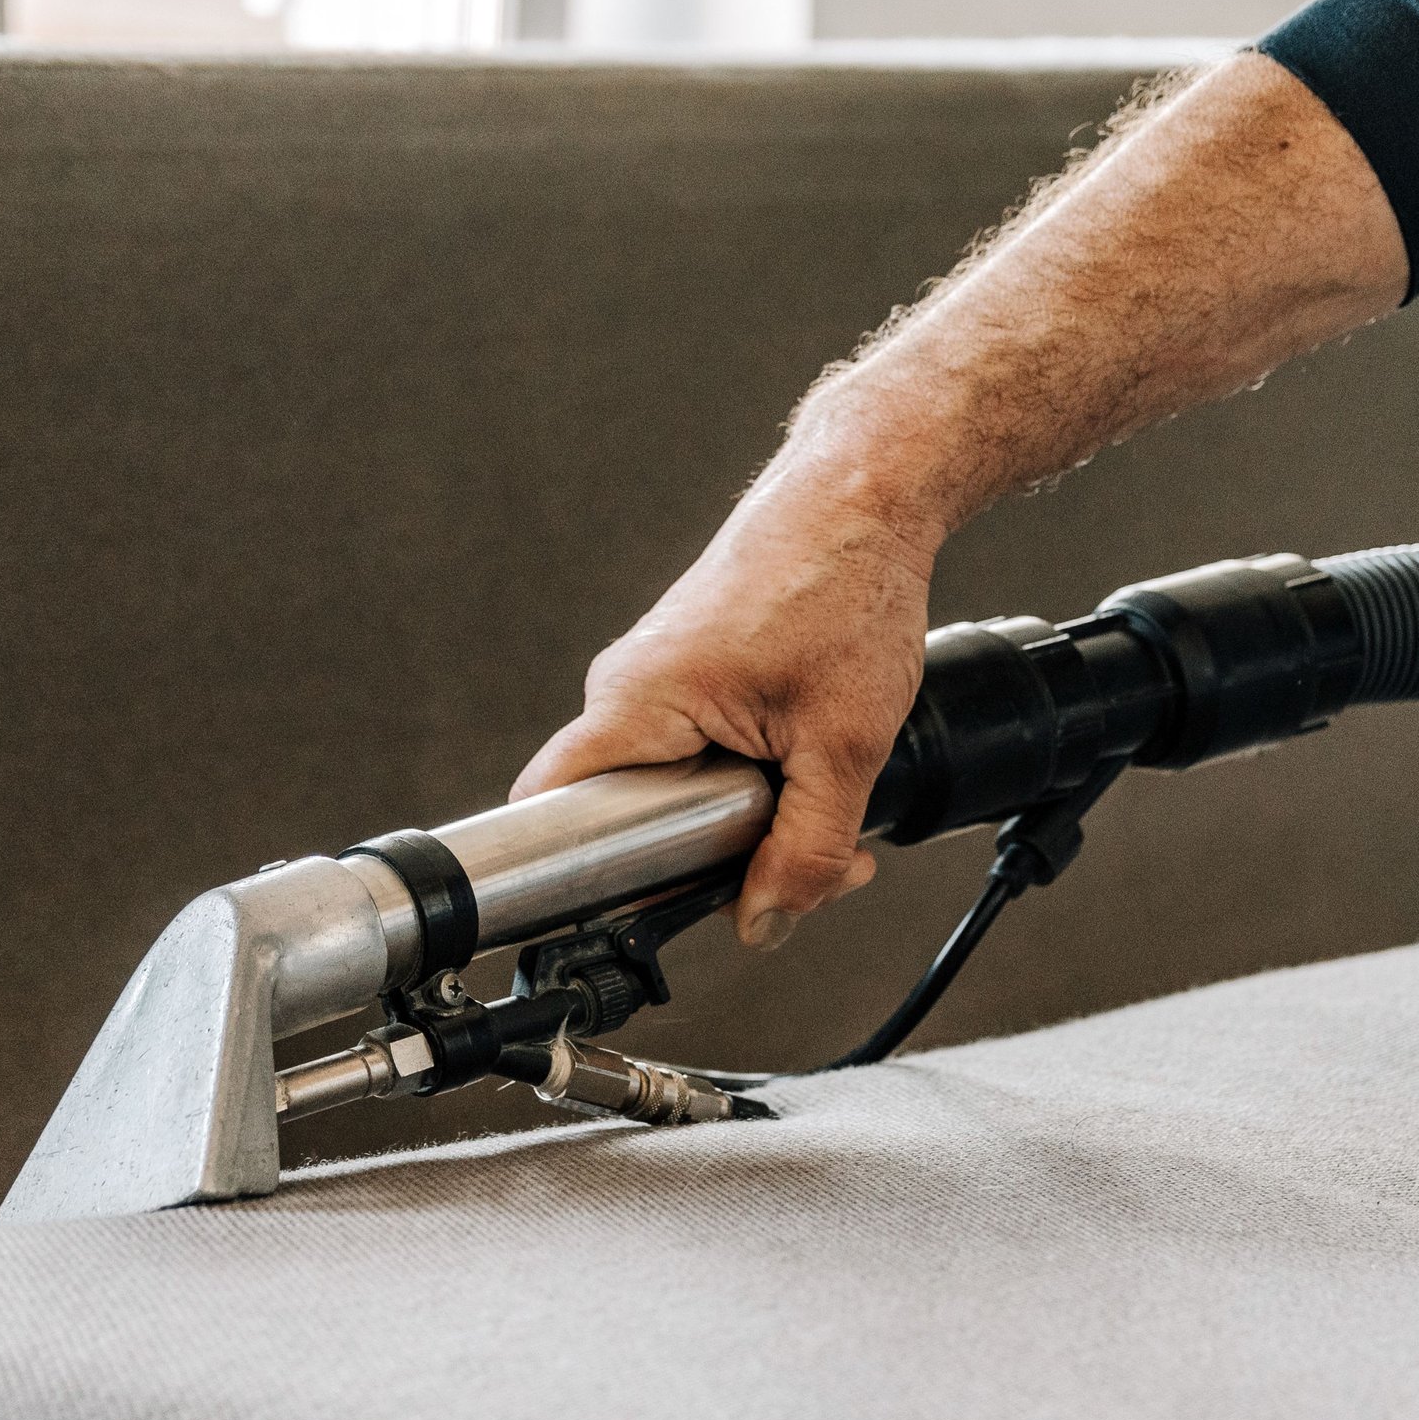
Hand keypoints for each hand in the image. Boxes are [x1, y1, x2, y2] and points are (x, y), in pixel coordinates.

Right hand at [511, 398, 945, 948]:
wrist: (866, 495)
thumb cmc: (845, 586)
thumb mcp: (843, 746)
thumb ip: (806, 850)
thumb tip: (765, 924)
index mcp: (636, 702)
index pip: (552, 812)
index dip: (590, 878)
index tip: (651, 909)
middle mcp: (629, 689)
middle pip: (633, 821)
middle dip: (721, 858)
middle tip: (806, 856)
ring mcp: (660, 680)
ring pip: (680, 791)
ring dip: (754, 816)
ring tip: (827, 790)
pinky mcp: (693, 674)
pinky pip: (703, 753)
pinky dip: (759, 773)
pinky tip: (812, 757)